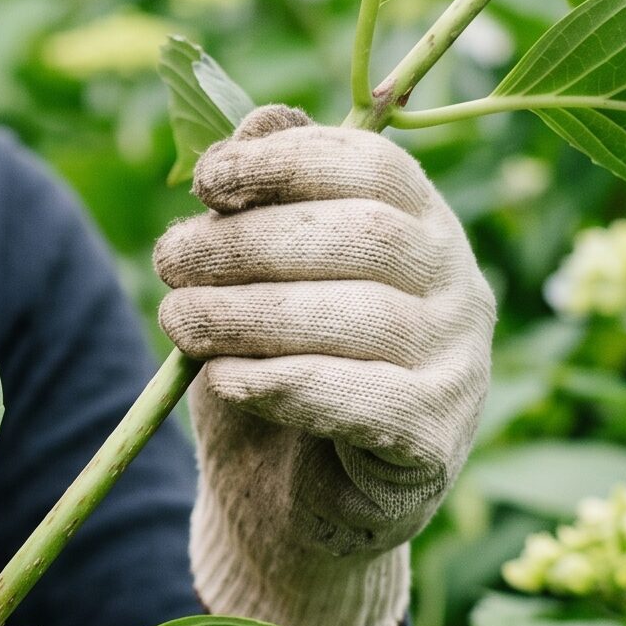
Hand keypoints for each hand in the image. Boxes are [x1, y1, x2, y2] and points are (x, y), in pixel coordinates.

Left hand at [153, 105, 494, 625]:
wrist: (292, 504)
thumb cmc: (276, 372)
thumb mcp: (257, 281)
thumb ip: (261, 203)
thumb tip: (253, 120)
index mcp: (422, 226)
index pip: (373, 165)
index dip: (286, 160)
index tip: (205, 180)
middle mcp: (458, 286)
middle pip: (361, 236)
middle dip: (248, 242)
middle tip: (167, 259)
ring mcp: (457, 364)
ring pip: (356, 315)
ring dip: (247, 312)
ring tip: (178, 320)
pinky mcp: (433, 440)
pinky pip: (359, 399)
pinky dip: (281, 383)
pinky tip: (223, 379)